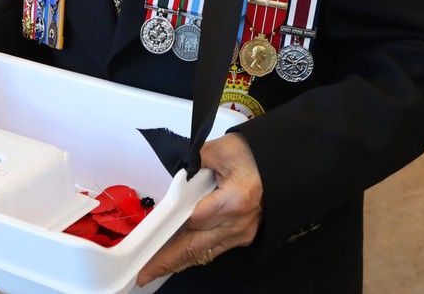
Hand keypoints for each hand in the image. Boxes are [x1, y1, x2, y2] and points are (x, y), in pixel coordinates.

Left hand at [136, 133, 262, 286]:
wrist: (278, 163)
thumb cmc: (252, 155)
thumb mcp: (219, 150)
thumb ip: (192, 164)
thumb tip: (176, 177)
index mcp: (235, 201)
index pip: (194, 219)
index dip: (170, 226)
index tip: (150, 236)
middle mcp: (238, 224)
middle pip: (196, 247)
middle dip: (168, 260)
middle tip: (146, 272)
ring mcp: (241, 233)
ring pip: (204, 253)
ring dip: (178, 262)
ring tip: (154, 270)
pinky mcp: (241, 236)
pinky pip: (213, 249)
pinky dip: (193, 255)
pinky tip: (176, 260)